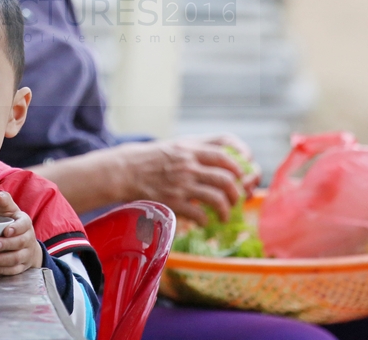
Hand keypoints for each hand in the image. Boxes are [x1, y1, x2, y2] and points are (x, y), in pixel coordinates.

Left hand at [0, 190, 42, 275]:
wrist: (26, 245)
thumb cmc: (13, 225)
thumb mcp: (10, 211)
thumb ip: (3, 201)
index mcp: (25, 223)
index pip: (24, 225)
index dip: (16, 228)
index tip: (6, 230)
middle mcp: (28, 239)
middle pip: (20, 243)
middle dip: (6, 245)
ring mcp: (26, 254)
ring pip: (16, 259)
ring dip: (1, 260)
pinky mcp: (21, 267)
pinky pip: (13, 271)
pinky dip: (2, 270)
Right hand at [114, 135, 261, 225]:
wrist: (125, 170)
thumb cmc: (152, 158)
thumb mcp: (176, 145)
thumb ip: (199, 148)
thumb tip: (226, 154)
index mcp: (190, 149)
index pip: (224, 154)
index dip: (238, 166)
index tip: (242, 174)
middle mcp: (188, 165)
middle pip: (225, 178)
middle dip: (236, 192)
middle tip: (235, 199)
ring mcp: (182, 184)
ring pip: (217, 198)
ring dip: (226, 210)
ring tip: (224, 215)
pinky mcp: (174, 202)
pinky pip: (199, 214)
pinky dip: (206, 220)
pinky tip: (204, 222)